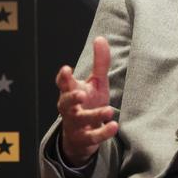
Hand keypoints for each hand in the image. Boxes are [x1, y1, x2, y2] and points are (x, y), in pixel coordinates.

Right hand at [55, 37, 118, 166]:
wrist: (83, 135)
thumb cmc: (90, 102)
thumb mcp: (96, 82)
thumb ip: (99, 62)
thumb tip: (100, 38)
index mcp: (70, 91)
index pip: (63, 83)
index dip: (63, 77)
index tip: (66, 69)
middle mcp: (69, 108)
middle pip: (65, 103)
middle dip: (71, 98)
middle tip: (80, 94)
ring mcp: (75, 124)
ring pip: (80, 120)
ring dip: (93, 115)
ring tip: (109, 110)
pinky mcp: (84, 139)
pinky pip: (92, 137)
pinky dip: (103, 132)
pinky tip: (114, 126)